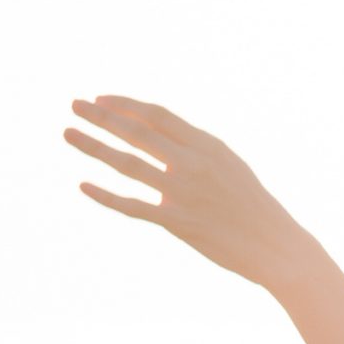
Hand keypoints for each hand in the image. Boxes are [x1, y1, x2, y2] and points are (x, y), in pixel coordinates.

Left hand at [66, 97, 321, 289]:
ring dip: (94, 147)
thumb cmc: (253, 206)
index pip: (157, 115)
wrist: (275, 245)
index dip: (126, 104)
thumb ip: (196, 150)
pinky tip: (83, 185)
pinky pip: (133, 206)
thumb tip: (162, 136)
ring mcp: (184, 193)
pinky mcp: (177, 222)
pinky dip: (106, 196)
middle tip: (73, 104)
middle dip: (101, 115)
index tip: (101, 98)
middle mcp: (193, 163)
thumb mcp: (229, 165)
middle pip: (137, 131)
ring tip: (67, 134)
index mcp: (207, 145)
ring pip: (128, 163)